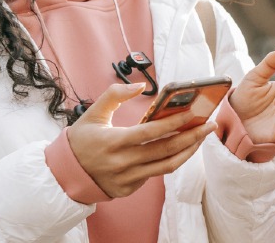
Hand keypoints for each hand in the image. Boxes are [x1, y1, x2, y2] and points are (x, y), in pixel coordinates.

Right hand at [68, 83, 216, 197]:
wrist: (65, 174)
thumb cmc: (81, 140)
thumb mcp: (92, 113)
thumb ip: (114, 95)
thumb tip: (139, 86)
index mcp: (114, 142)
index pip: (150, 133)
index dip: (174, 123)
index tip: (193, 114)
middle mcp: (123, 163)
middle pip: (166, 151)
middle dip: (192, 137)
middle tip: (209, 125)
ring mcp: (127, 179)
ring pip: (167, 166)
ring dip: (188, 151)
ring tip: (202, 137)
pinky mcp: (129, 189)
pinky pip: (156, 174)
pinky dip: (171, 160)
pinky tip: (182, 148)